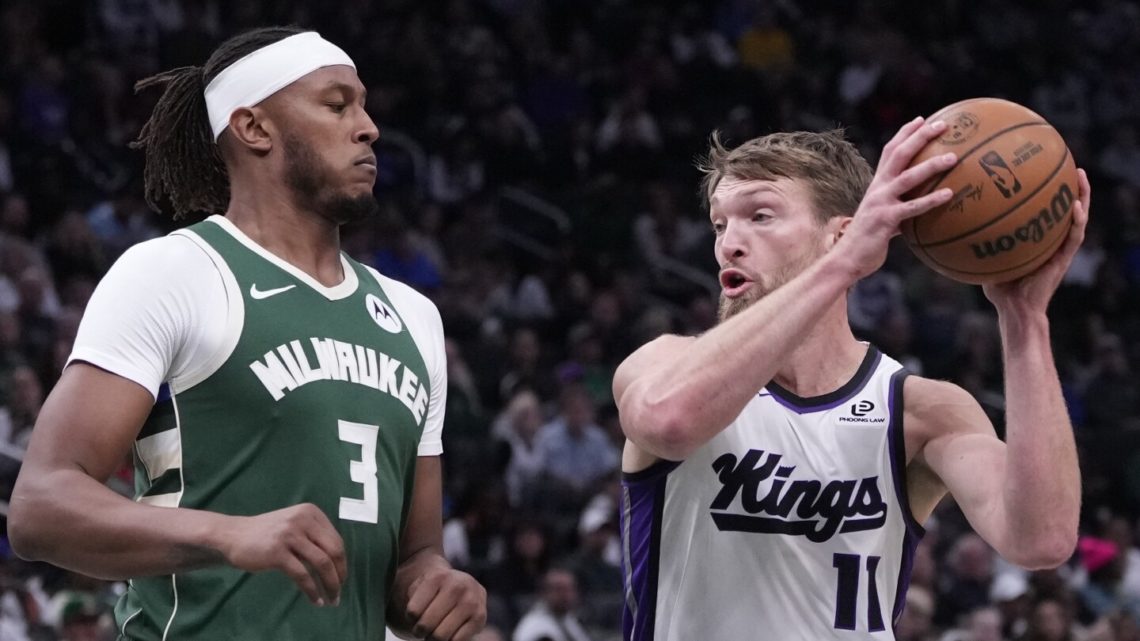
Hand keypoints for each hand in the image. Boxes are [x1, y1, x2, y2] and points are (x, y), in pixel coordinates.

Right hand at [219, 503, 346, 605]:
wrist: (233, 535)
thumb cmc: (267, 534)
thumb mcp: (294, 525)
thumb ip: (314, 537)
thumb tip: (338, 564)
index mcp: (311, 512)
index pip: (336, 540)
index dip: (342, 562)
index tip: (342, 578)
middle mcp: (303, 520)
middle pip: (333, 551)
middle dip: (340, 575)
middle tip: (339, 592)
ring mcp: (290, 535)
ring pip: (321, 563)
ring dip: (330, 585)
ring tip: (331, 599)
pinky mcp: (277, 552)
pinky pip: (302, 575)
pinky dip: (311, 590)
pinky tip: (315, 600)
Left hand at [402, 567, 486, 640]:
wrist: (464, 584)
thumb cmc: (435, 590)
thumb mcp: (420, 587)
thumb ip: (412, 598)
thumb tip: (417, 622)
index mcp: (437, 576)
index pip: (413, 611)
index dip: (410, 619)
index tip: (414, 616)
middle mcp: (457, 586)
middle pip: (426, 624)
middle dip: (420, 631)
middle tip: (422, 629)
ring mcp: (471, 601)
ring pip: (440, 635)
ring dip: (433, 638)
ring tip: (434, 631)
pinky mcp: (480, 617)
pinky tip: (449, 632)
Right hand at [835, 117, 957, 278]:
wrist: (848, 258)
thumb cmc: (868, 239)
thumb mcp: (883, 215)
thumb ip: (901, 206)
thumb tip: (923, 208)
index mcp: (877, 183)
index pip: (890, 150)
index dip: (905, 133)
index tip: (922, 119)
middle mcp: (878, 187)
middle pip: (899, 154)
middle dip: (920, 136)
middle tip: (942, 125)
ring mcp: (881, 202)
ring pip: (908, 177)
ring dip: (931, 165)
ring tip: (954, 157)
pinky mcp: (885, 219)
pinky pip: (912, 207)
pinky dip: (931, 200)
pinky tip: (949, 194)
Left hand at [983, 168, 1090, 314]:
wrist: (1016, 311)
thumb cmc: (1000, 289)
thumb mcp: (987, 258)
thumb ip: (977, 242)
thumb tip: (954, 225)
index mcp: (1038, 239)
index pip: (1046, 210)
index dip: (1047, 191)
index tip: (1043, 169)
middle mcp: (1052, 241)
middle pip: (1065, 207)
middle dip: (1068, 185)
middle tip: (1068, 163)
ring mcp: (1060, 249)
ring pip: (1077, 217)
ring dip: (1082, 196)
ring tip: (1080, 175)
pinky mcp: (1064, 259)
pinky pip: (1073, 237)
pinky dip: (1077, 221)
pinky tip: (1076, 206)